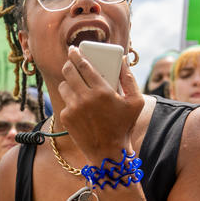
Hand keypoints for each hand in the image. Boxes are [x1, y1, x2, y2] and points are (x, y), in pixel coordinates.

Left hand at [58, 46, 143, 162]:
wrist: (108, 152)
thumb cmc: (124, 125)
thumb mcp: (135, 102)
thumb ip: (129, 78)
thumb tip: (122, 59)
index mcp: (102, 91)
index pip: (84, 66)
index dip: (77, 55)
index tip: (73, 49)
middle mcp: (85, 98)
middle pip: (69, 72)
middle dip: (68, 64)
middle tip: (71, 61)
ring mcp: (73, 108)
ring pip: (64, 86)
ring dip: (69, 82)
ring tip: (77, 85)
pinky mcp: (66, 117)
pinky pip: (65, 102)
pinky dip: (71, 100)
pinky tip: (80, 105)